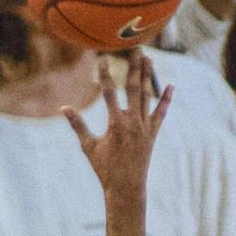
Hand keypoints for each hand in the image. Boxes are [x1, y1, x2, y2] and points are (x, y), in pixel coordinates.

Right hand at [62, 49, 169, 198]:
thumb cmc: (104, 169)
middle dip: (134, 66)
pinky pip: (161, 113)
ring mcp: (145, 126)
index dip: (105, 73)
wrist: (126, 188)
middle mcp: (133, 121)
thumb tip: (64, 108)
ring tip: (149, 58)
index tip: (102, 58)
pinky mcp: (153, 133)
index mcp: (115, 123)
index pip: (109, 92)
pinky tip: (171, 86)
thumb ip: (78, 125)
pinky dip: (165, 100)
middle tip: (135, 48)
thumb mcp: (89, 147)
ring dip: (149, 76)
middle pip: (134, 86)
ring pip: (148, 95)